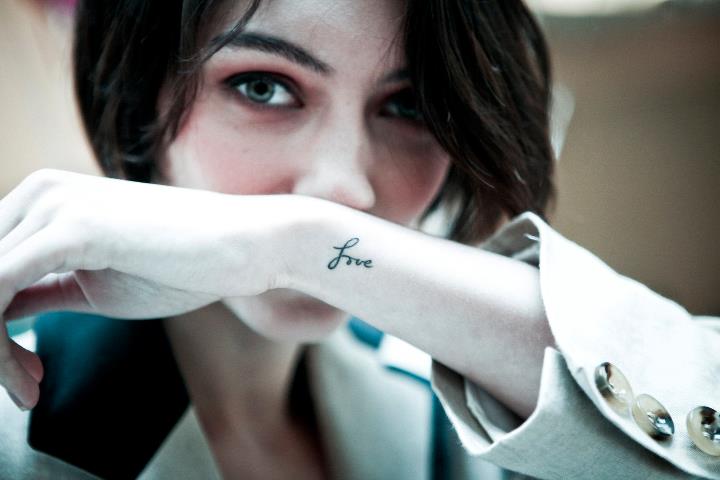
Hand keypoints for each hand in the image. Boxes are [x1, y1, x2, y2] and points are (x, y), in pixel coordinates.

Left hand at [0, 169, 293, 408]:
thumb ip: (38, 291)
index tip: (22, 369)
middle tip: (23, 384)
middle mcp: (39, 192)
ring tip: (27, 386)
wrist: (244, 246)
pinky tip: (26, 373)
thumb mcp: (93, 284)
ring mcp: (52, 204)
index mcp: (45, 199)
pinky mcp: (70, 227)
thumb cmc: (182, 264)